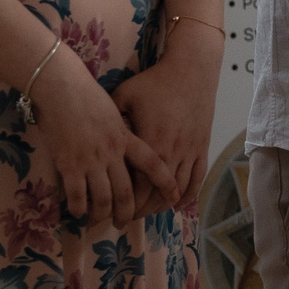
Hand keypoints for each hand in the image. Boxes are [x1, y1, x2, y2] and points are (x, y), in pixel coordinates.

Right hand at [31, 48, 178, 227]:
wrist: (62, 87)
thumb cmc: (87, 94)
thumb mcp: (114, 109)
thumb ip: (121, 130)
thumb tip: (124, 144)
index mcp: (126, 137)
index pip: (152, 164)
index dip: (165, 183)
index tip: (172, 198)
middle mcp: (113, 152)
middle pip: (127, 191)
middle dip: (128, 212)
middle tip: (124, 222)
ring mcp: (91, 160)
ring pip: (103, 198)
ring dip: (102, 214)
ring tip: (98, 221)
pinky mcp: (69, 165)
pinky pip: (78, 195)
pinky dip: (79, 208)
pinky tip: (78, 212)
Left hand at [111, 22, 222, 214]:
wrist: (191, 69)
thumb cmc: (155, 82)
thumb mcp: (125, 95)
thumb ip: (108, 117)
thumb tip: (86, 130)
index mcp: (148, 143)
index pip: (133, 186)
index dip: (119, 203)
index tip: (105, 212)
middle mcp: (170, 152)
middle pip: (152, 194)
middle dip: (135, 211)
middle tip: (120, 219)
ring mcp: (189, 151)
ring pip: (174, 191)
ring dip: (158, 207)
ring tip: (142, 214)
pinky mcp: (201, 147)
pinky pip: (196, 178)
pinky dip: (187, 195)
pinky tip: (176, 204)